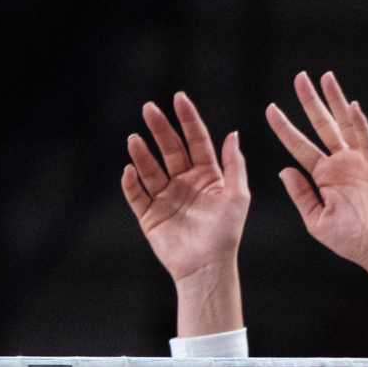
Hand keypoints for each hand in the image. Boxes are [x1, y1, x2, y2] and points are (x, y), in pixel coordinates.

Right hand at [120, 92, 248, 284]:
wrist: (208, 268)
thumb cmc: (226, 234)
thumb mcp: (238, 196)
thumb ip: (234, 164)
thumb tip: (232, 133)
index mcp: (207, 176)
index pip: (195, 140)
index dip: (187, 119)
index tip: (178, 98)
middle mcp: (184, 183)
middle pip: (170, 149)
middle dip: (159, 129)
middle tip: (148, 109)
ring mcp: (165, 199)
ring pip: (150, 169)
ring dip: (142, 154)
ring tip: (134, 139)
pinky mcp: (149, 216)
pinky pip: (136, 196)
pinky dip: (131, 184)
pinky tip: (129, 171)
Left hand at [267, 71, 367, 303]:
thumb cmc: (350, 240)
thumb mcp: (315, 219)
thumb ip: (300, 194)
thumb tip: (283, 170)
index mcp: (324, 175)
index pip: (300, 146)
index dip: (285, 128)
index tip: (269, 109)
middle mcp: (341, 163)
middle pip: (322, 126)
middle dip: (310, 102)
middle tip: (298, 78)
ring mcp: (360, 162)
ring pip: (345, 125)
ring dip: (336, 101)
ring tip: (325, 77)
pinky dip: (360, 124)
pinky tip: (351, 107)